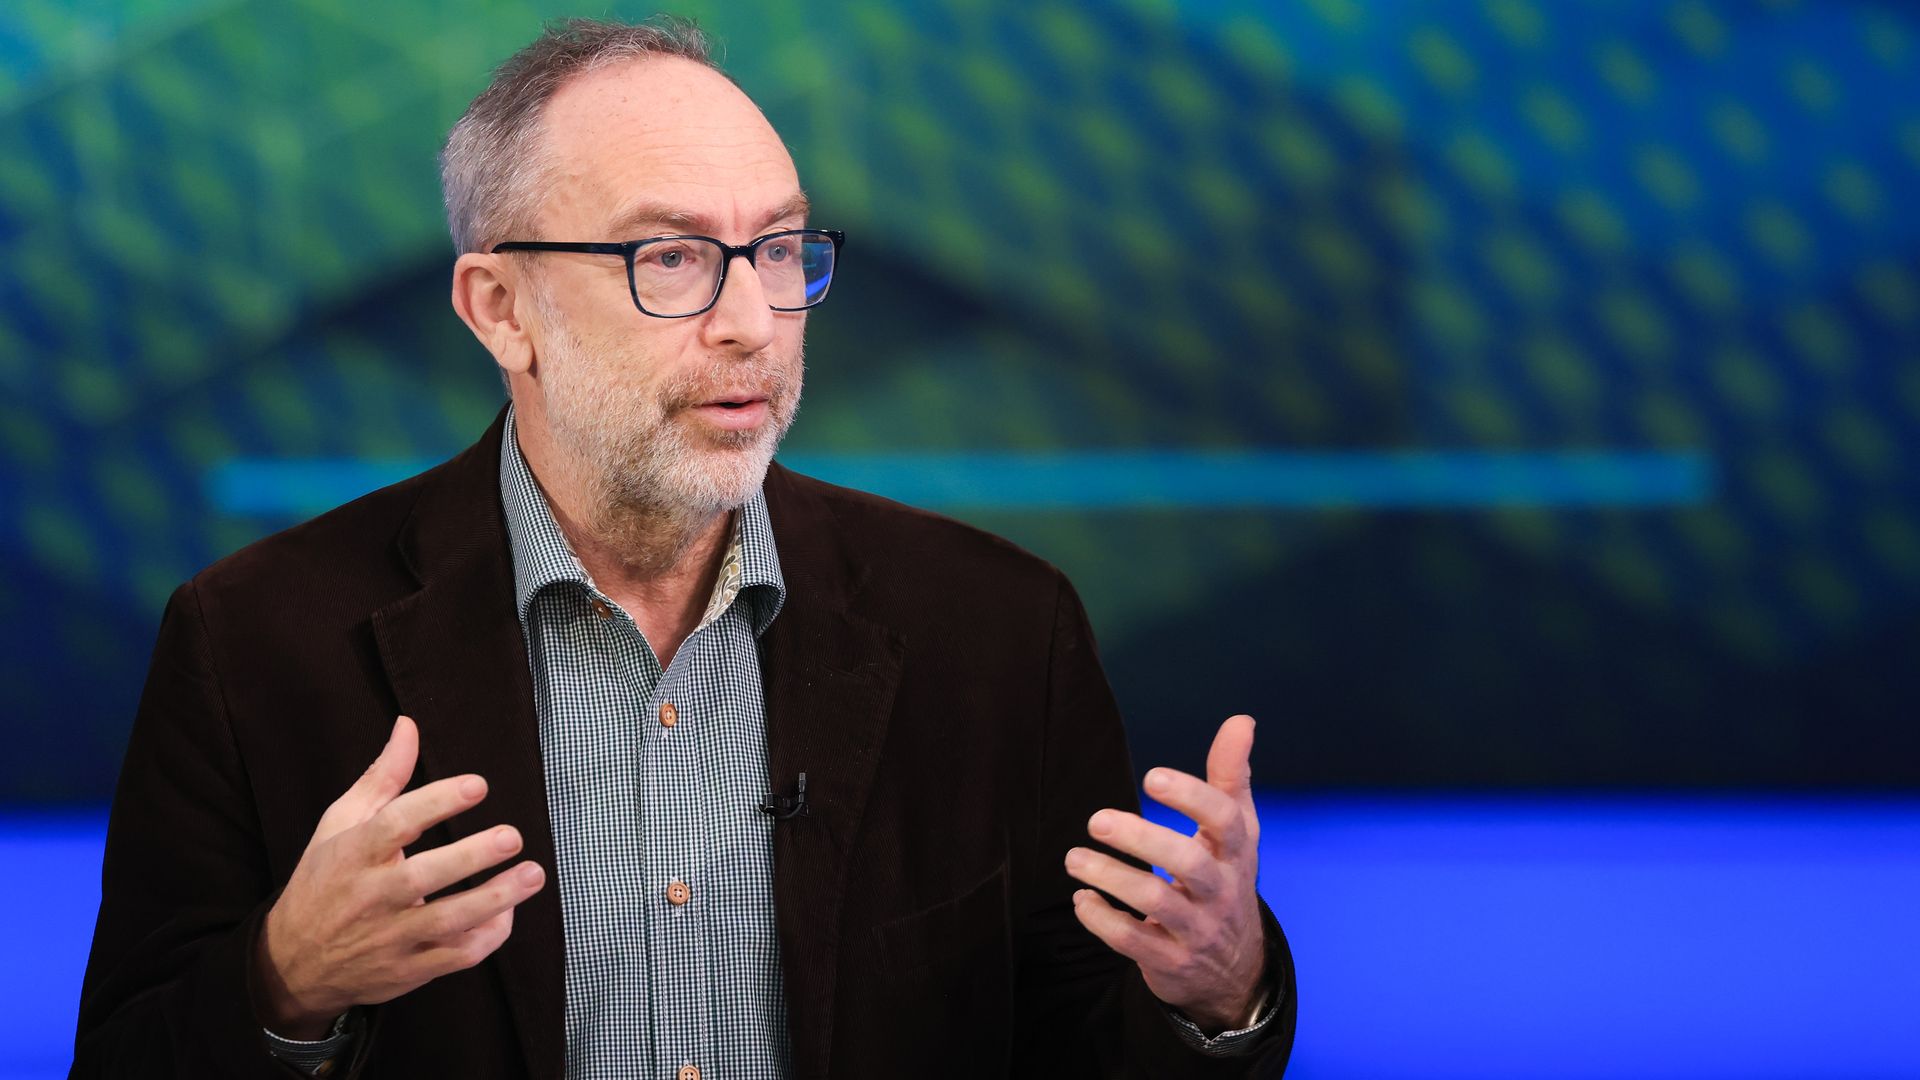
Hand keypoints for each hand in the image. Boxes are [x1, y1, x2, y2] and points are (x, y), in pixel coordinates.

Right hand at [252, 715, 545, 1037]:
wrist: (294, 963)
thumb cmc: (324, 881)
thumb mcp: (340, 823)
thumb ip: (382, 776)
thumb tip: (409, 726)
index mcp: (352, 855)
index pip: (394, 824)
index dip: (437, 802)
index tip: (477, 785)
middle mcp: (371, 897)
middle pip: (423, 876)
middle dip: (472, 856)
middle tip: (513, 836)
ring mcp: (390, 938)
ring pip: (446, 922)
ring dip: (495, 899)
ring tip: (533, 875)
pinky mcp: (408, 970)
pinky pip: (455, 957)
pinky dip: (488, 936)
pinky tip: (509, 911)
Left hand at [1066, 713, 1266, 1031]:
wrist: (1235, 970)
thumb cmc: (1226, 879)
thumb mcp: (1237, 832)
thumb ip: (1232, 776)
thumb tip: (1242, 720)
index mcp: (1237, 853)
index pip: (1225, 821)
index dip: (1192, 796)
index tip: (1152, 777)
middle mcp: (1221, 891)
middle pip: (1188, 862)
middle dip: (1141, 838)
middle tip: (1096, 820)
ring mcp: (1196, 929)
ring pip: (1155, 902)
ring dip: (1110, 877)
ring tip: (1074, 858)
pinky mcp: (1169, 960)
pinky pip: (1132, 941)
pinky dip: (1101, 919)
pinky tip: (1082, 897)